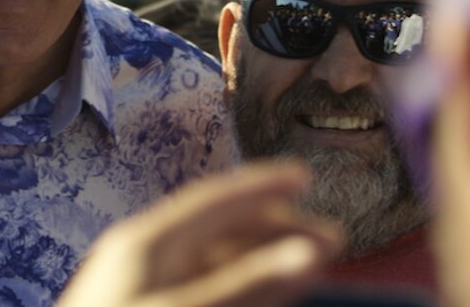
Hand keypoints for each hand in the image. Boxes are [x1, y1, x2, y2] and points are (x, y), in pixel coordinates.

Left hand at [58, 161, 342, 306]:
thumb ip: (247, 284)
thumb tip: (311, 252)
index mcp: (148, 241)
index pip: (213, 201)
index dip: (262, 186)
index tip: (304, 175)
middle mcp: (142, 255)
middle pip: (216, 230)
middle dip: (273, 230)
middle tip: (330, 238)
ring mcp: (139, 282)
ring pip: (209, 260)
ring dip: (257, 260)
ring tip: (306, 267)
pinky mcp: (140, 302)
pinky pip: (196, 283)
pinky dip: (233, 282)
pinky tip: (256, 292)